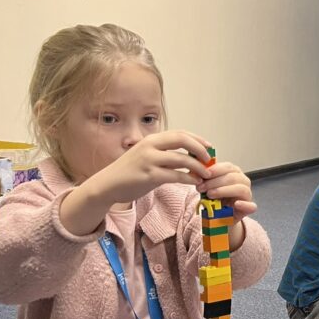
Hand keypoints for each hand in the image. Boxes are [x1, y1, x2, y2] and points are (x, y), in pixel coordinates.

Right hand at [89, 130, 213, 204]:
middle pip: (182, 140)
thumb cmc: (131, 172)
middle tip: (210, 160)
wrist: (107, 185)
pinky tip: (195, 182)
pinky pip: (175, 176)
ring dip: (198, 167)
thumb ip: (166, 154)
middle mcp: (150, 146)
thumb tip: (191, 157)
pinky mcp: (149, 176)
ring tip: (207, 174)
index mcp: (152, 139)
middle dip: (200, 149)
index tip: (209, 147)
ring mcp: (149, 160)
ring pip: (182, 160)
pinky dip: (189, 179)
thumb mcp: (147, 156)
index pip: (180, 133)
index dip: (197, 139)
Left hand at [196, 161, 256, 223]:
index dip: (215, 170)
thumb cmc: (214, 198)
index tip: (202, 175)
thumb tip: (194, 171)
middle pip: (233, 177)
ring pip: (241, 189)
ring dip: (223, 190)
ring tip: (210, 195)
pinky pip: (251, 206)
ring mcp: (247, 195)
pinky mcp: (249, 208)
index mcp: (235, 173)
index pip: (228, 167)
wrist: (219, 216)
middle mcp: (243, 181)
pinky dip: (244, 204)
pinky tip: (236, 204)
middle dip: (215, 182)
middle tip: (201, 188)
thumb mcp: (208, 186)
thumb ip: (205, 179)